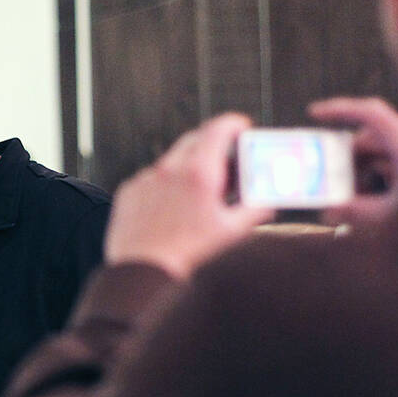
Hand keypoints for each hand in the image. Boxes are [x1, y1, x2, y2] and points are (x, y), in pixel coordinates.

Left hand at [106, 113, 272, 279]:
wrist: (142, 272)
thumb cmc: (186, 254)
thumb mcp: (230, 232)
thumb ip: (255, 210)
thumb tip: (268, 201)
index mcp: (199, 172)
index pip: (219, 128)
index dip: (235, 124)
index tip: (242, 129)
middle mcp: (170, 168)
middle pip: (196, 137)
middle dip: (214, 144)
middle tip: (227, 162)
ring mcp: (146, 178)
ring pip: (172, 159)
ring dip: (189, 166)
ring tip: (199, 193)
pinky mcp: (129, 190)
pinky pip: (151, 177)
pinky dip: (165, 184)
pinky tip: (172, 207)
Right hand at [307, 97, 397, 222]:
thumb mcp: (393, 215)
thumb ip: (357, 212)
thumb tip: (329, 212)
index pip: (371, 113)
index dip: (340, 109)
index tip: (314, 114)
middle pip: (370, 142)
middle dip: (346, 161)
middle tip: (328, 182)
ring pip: (380, 159)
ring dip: (360, 178)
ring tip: (349, 204)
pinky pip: (393, 172)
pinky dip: (377, 186)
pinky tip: (368, 209)